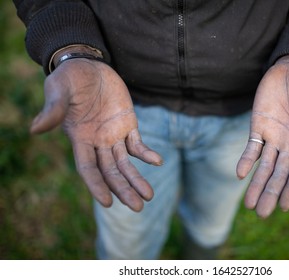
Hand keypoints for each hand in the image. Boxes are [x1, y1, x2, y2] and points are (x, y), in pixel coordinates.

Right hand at [31, 58, 162, 211]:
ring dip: (136, 179)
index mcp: (79, 138)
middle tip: (138, 207)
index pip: (88, 168)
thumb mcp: (59, 90)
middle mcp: (97, 142)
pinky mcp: (128, 124)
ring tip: (148, 196)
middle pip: (111, 172)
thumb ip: (53, 110)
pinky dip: (147, 154)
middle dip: (123, 189)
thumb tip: (35, 129)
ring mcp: (114, 135)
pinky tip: (158, 161)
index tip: (107, 203)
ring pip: (126, 163)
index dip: (96, 185)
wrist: (88, 66)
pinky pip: (138, 144)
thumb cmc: (69, 78)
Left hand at [236, 54, 288, 218]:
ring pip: (263, 166)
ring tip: (250, 204)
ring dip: (256, 184)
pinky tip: (239, 173)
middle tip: (262, 214)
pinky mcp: (258, 126)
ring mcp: (273, 136)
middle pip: (279, 174)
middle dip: (271, 193)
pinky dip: (245, 160)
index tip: (285, 207)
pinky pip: (251, 147)